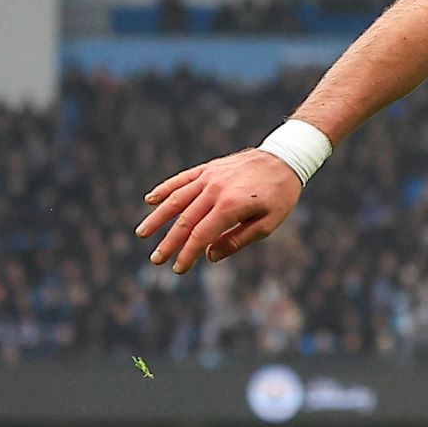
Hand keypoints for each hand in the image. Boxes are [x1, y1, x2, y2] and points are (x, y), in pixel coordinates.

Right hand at [136, 149, 303, 272]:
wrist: (285, 158)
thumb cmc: (280, 195)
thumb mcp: (268, 223)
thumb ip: (238, 240)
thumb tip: (209, 256)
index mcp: (231, 206)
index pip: (201, 235)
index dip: (188, 253)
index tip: (178, 268)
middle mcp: (215, 190)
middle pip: (185, 220)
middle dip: (169, 242)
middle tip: (156, 260)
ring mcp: (209, 177)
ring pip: (176, 199)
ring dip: (158, 218)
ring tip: (142, 233)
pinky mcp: (208, 168)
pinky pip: (181, 179)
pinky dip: (165, 189)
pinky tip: (150, 200)